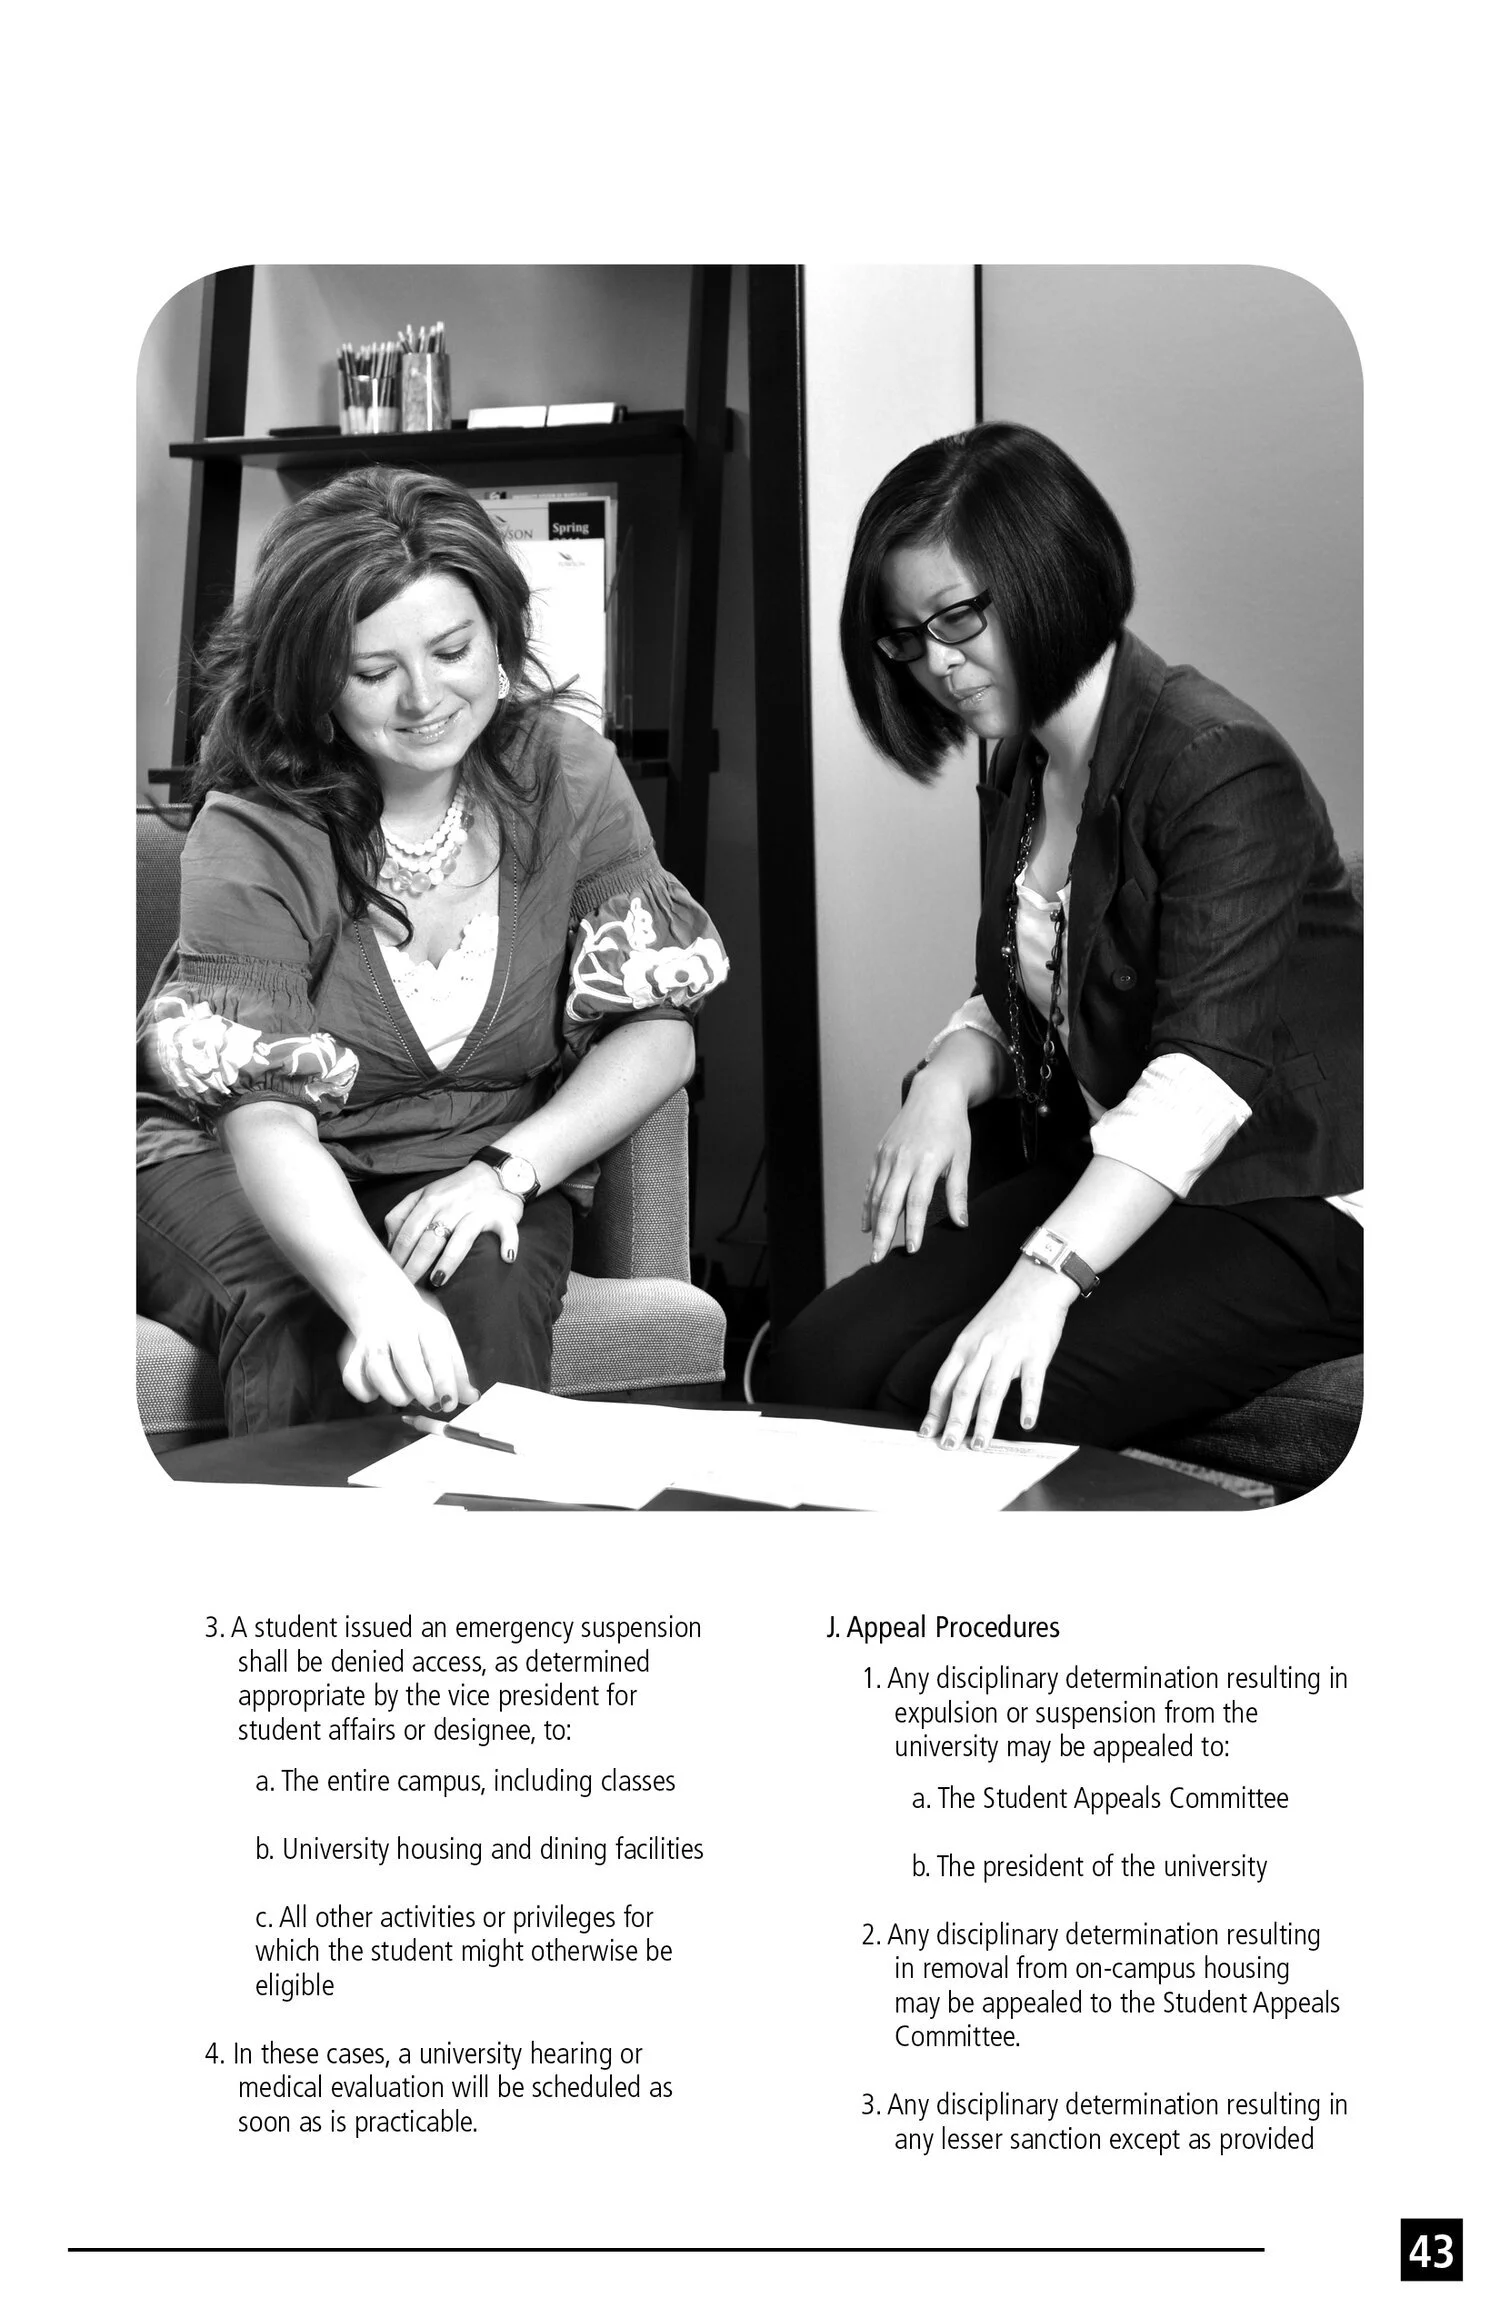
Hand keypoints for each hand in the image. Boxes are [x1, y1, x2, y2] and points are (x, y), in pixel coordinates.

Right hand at [336, 1282, 476, 1414]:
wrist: (379, 1299)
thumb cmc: (417, 1326)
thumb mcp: (443, 1338)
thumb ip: (457, 1370)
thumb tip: (472, 1398)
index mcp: (424, 1324)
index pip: (436, 1353)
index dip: (443, 1382)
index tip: (449, 1403)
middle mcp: (395, 1330)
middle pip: (406, 1361)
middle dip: (421, 1389)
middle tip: (432, 1405)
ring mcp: (370, 1342)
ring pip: (377, 1371)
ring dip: (394, 1393)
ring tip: (407, 1397)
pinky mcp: (351, 1356)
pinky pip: (353, 1380)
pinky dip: (366, 1392)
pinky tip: (380, 1390)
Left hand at [384, 1161, 526, 1285]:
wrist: (494, 1173)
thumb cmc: (454, 1191)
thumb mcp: (423, 1195)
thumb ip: (402, 1215)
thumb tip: (389, 1245)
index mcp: (429, 1201)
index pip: (408, 1232)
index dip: (398, 1256)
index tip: (392, 1277)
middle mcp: (451, 1205)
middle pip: (429, 1239)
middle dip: (416, 1266)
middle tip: (408, 1288)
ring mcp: (477, 1210)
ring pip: (461, 1237)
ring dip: (449, 1260)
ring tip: (438, 1281)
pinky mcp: (501, 1215)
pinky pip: (506, 1230)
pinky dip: (508, 1242)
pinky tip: (506, 1257)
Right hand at [863, 1066, 971, 1260]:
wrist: (933, 1093)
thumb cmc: (952, 1127)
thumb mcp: (962, 1158)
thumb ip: (958, 1193)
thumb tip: (961, 1223)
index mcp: (926, 1162)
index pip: (917, 1201)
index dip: (914, 1227)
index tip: (913, 1249)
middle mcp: (902, 1160)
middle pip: (889, 1203)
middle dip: (883, 1234)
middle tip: (877, 1259)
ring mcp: (888, 1156)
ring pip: (876, 1196)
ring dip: (874, 1224)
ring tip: (873, 1248)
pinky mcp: (880, 1153)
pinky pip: (871, 1184)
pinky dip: (868, 1205)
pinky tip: (867, 1224)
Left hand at [922, 1259, 1076, 1446]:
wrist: (1036, 1283)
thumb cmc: (1005, 1313)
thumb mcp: (977, 1335)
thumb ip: (969, 1366)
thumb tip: (962, 1404)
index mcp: (964, 1346)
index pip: (943, 1383)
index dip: (934, 1410)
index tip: (927, 1433)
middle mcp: (983, 1350)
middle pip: (963, 1390)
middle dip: (954, 1421)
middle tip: (948, 1447)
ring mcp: (1009, 1351)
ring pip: (992, 1390)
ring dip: (984, 1420)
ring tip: (980, 1445)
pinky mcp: (1036, 1352)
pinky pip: (1032, 1382)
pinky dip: (1029, 1404)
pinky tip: (1026, 1423)